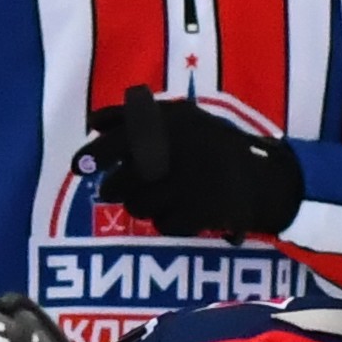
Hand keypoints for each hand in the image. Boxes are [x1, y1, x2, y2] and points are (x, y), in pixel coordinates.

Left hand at [87, 87, 304, 241]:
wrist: (261, 178)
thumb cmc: (213, 145)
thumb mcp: (181, 118)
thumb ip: (136, 116)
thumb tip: (93, 120)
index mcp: (172, 124)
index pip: (122, 138)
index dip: (96, 153)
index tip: (79, 167)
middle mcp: (176, 152)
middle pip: (121, 182)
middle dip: (118, 188)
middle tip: (126, 187)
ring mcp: (186, 184)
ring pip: (138, 206)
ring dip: (144, 205)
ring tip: (165, 195)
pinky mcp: (196, 213)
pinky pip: (162, 224)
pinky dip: (168, 221)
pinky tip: (183, 210)